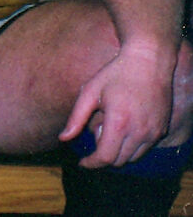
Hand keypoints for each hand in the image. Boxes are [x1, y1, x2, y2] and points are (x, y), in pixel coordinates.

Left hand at [59, 41, 174, 167]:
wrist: (149, 62)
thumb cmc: (116, 74)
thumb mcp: (90, 91)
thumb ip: (76, 117)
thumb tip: (63, 138)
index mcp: (119, 123)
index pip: (105, 157)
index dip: (91, 163)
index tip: (82, 162)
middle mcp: (139, 132)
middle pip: (118, 160)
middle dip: (103, 156)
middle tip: (95, 134)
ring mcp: (153, 132)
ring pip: (133, 157)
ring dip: (118, 153)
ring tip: (110, 128)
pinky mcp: (162, 129)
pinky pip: (145, 148)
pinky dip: (132, 147)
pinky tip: (124, 127)